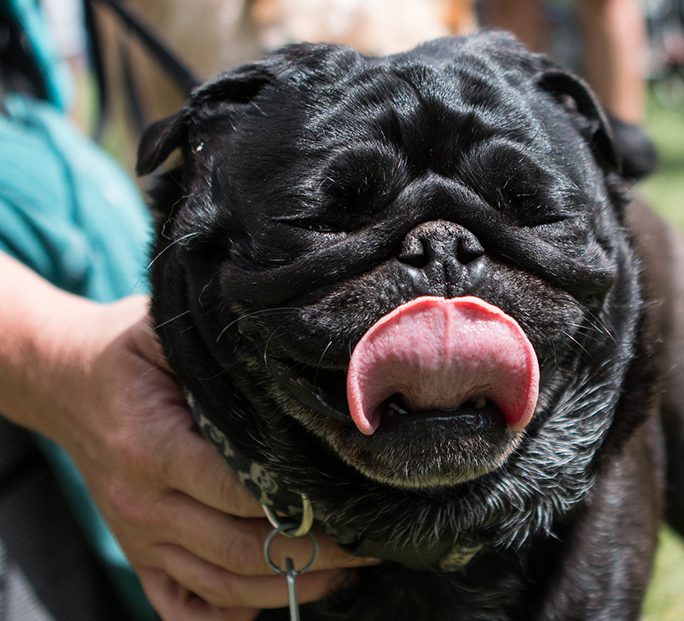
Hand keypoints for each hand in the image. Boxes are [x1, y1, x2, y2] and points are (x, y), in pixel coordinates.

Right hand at [11, 287, 377, 619]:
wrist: (64, 381)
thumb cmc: (133, 355)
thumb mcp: (172, 338)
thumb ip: (229, 362)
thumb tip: (299, 374)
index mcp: (155, 448)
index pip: (239, 491)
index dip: (302, 501)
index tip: (355, 497)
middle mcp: (144, 503)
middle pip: (240, 547)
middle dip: (315, 551)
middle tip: (370, 539)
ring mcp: (139, 537)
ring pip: (222, 585)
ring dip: (289, 586)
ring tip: (347, 571)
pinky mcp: (137, 556)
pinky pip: (181, 608)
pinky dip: (229, 616)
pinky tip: (275, 602)